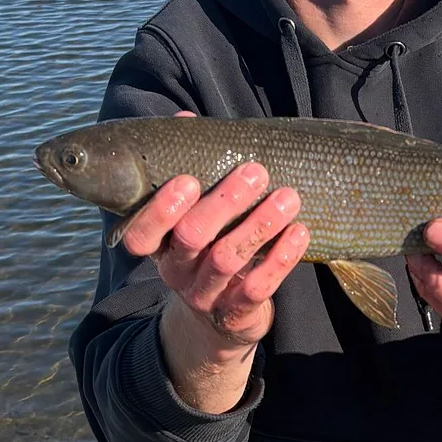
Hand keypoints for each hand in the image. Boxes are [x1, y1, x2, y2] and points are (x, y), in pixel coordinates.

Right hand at [117, 115, 307, 412]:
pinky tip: (299, 232)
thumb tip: (184, 119)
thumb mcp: (191, 216)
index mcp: (159, 246)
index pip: (141, 235)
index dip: (160, 210)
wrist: (221, 321)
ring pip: (227, 259)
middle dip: (224, 202)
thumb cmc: (207, 249)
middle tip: (256, 171)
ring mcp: (205, 296)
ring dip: (260, 224)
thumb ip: (188, 169)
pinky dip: (280, 259)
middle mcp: (176, 273)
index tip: (188, 180)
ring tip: (289, 197)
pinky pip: (257, 287)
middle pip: (191, 238)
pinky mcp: (236, 314)